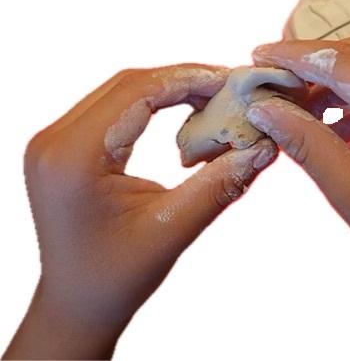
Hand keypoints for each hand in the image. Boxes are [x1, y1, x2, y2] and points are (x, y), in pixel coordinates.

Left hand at [4, 64, 277, 359]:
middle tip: (229, 89)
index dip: (189, 79)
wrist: (77, 302)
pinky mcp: (63, 148)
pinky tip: (181, 114)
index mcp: (74, 157)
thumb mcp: (173, 229)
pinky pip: (112, 109)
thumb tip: (265, 148)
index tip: (232, 80)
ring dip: (168, 90)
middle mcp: (54, 140)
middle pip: (127, 85)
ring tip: (212, 100)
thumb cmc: (118, 277)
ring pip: (120, 92)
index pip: (136, 92)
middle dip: (183, 80)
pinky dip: (151, 106)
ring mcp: (54, 142)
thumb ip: (220, 185)